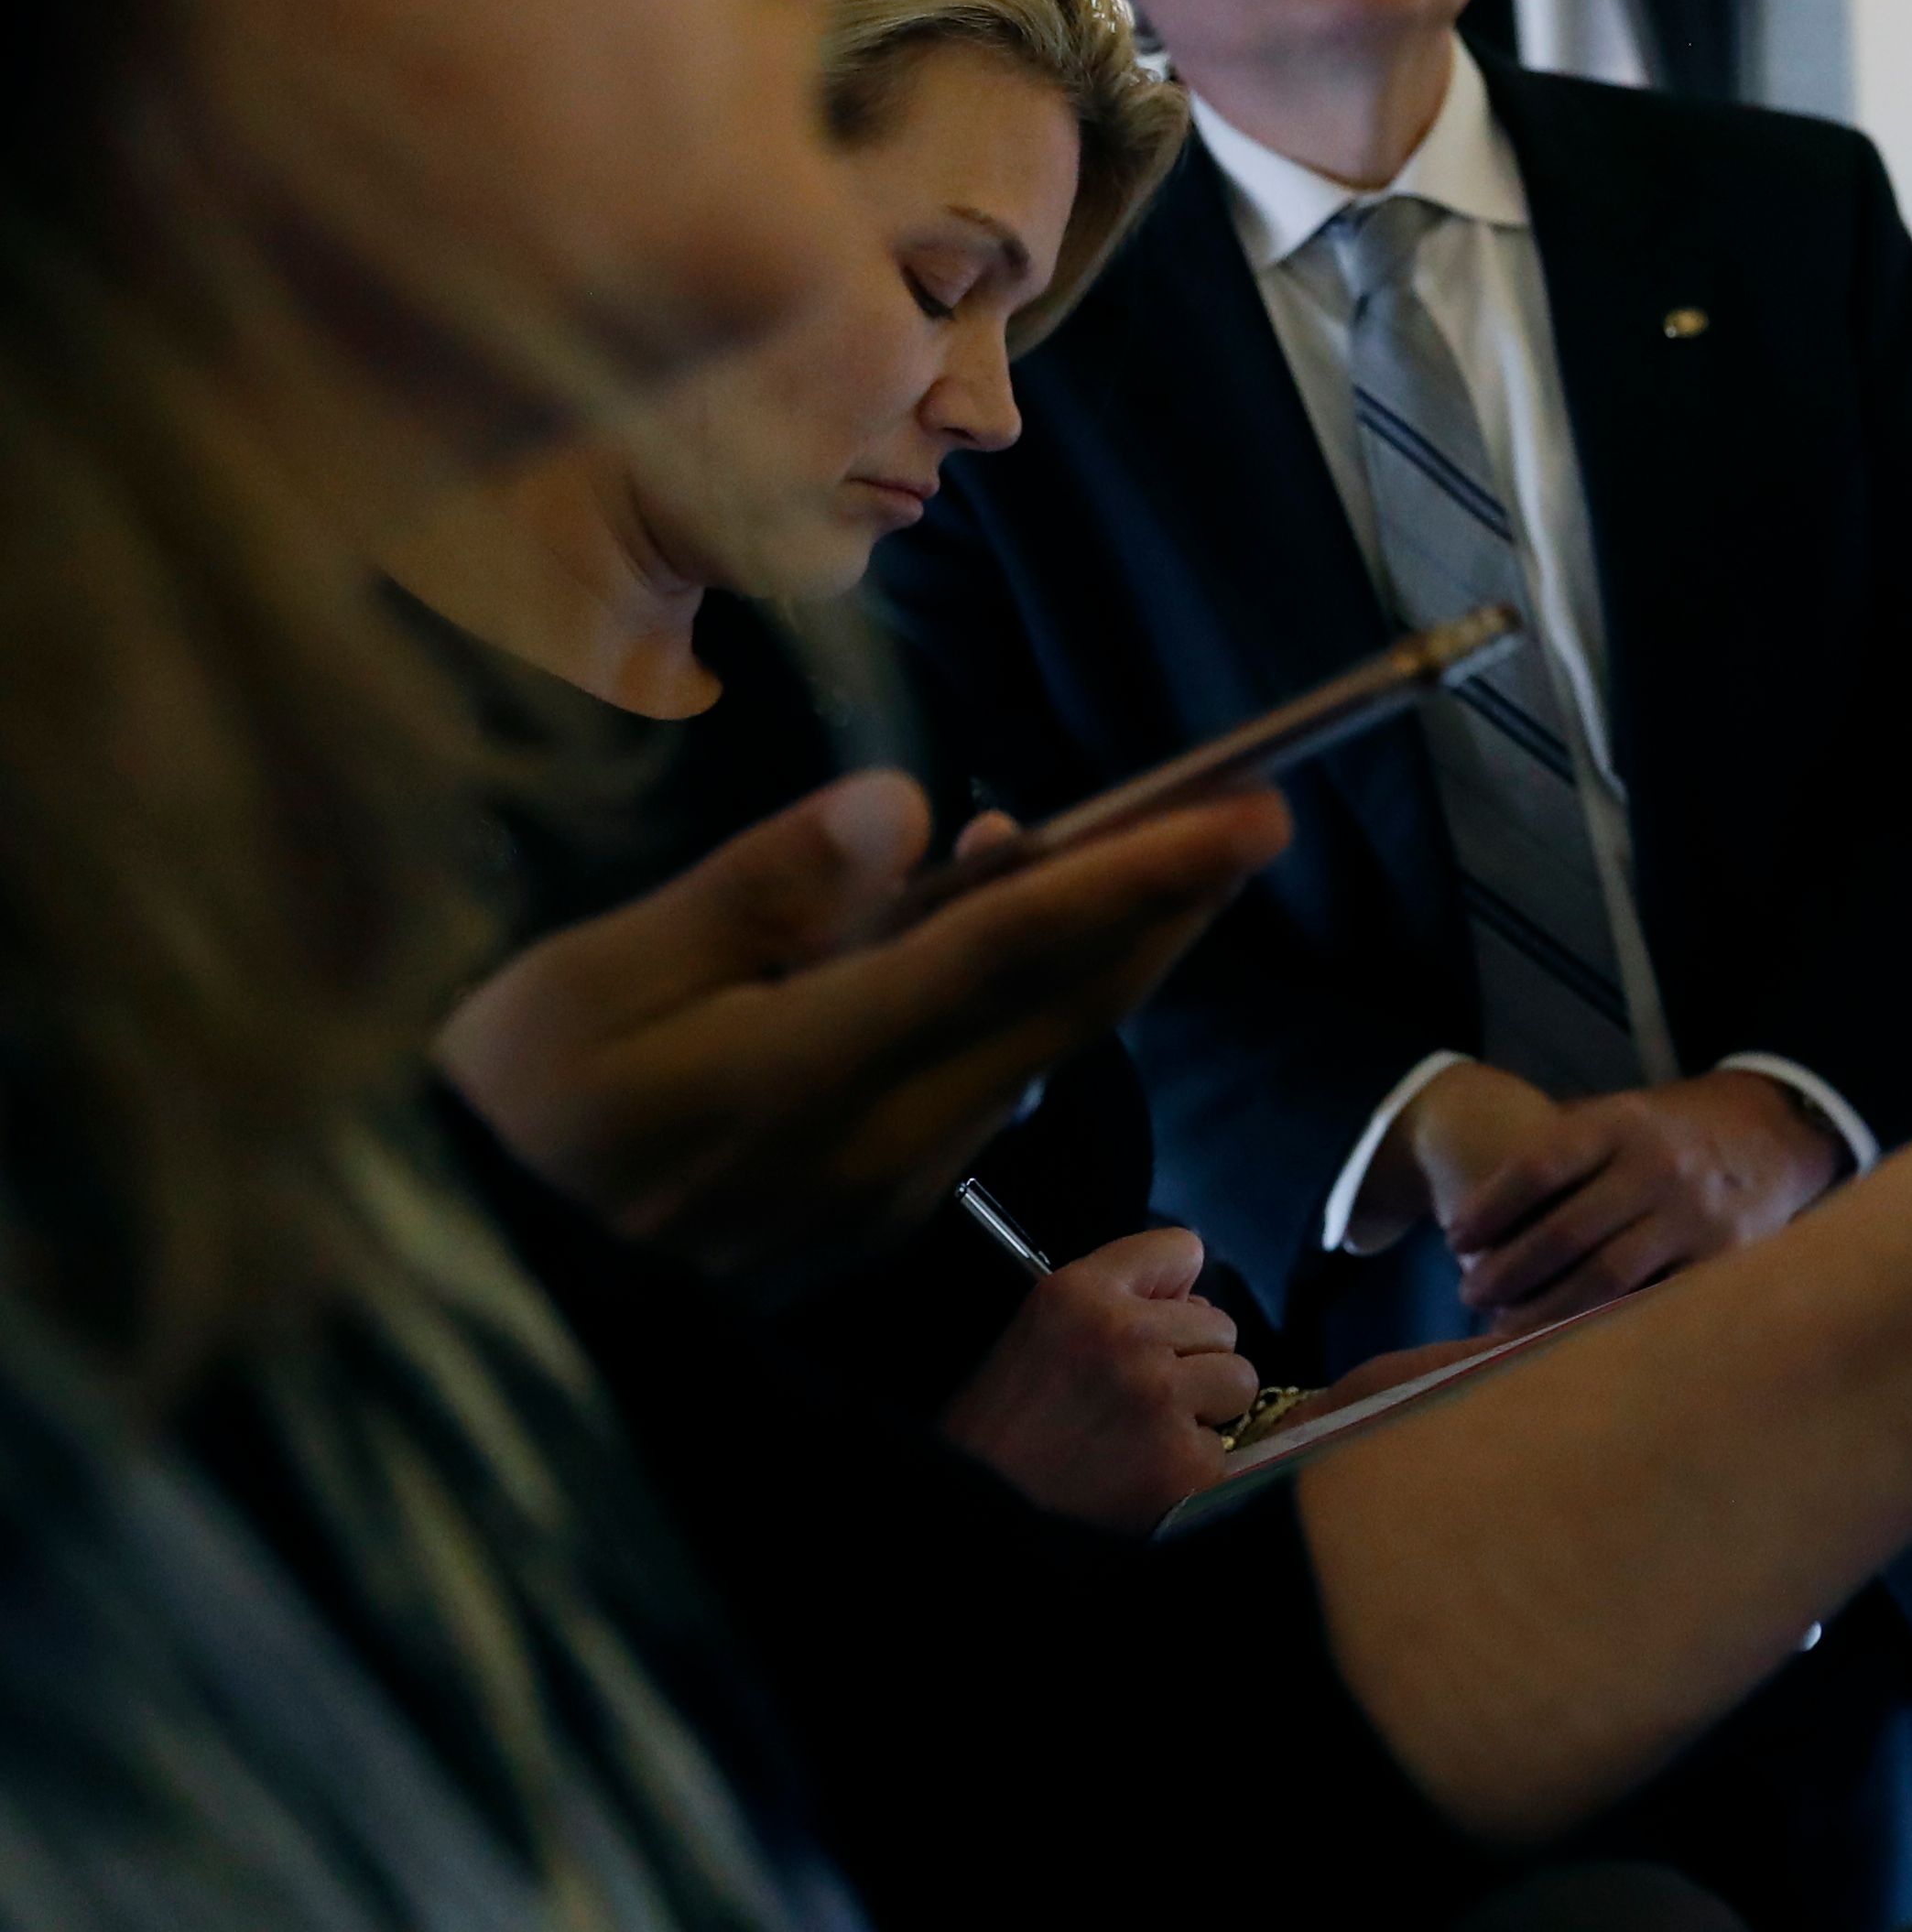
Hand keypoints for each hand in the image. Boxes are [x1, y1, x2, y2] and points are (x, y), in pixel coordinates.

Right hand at [439, 771, 1283, 1285]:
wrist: (456, 1305)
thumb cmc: (496, 1121)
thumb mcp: (588, 984)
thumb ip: (760, 893)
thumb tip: (906, 812)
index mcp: (811, 1074)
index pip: (1018, 953)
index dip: (1144, 877)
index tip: (1248, 818)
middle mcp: (879, 1148)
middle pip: (1067, 1009)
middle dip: (1168, 910)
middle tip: (1246, 820)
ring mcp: (880, 1197)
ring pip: (1032, 1053)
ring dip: (1093, 954)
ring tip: (1123, 847)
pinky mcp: (863, 1222)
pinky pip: (979, 1095)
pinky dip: (1017, 1007)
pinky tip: (991, 941)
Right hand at [937, 1223, 1257, 1530]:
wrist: (977, 1511)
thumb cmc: (1004, 1424)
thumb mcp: (1041, 1328)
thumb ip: (1117, 1297)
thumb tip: (1196, 1300)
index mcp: (1081, 1291)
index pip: (1181, 1249)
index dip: (1171, 1292)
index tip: (1151, 1324)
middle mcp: (1127, 1335)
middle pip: (1220, 1325)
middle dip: (1189, 1360)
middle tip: (1134, 1398)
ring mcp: (1159, 1399)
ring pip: (1239, 1380)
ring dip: (1205, 1409)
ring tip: (1146, 1433)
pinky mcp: (1182, 1463)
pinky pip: (1225, 1447)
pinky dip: (1193, 1467)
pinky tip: (1143, 1474)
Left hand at [1443, 1071, 1851, 1328]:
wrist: (1779, 1128)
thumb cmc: (1674, 1132)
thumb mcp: (1624, 1115)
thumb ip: (1566, 1154)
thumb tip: (1478, 1221)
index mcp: (1624, 1122)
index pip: (1538, 1168)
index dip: (1488, 1209)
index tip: (1454, 1239)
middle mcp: (1661, 1166)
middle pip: (1563, 1233)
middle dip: (1505, 1272)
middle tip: (1470, 1293)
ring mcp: (1697, 1215)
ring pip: (1603, 1280)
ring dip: (1542, 1312)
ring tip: (1503, 1327)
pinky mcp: (1726, 1259)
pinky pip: (1653, 1304)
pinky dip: (1604, 1328)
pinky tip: (1569, 1343)